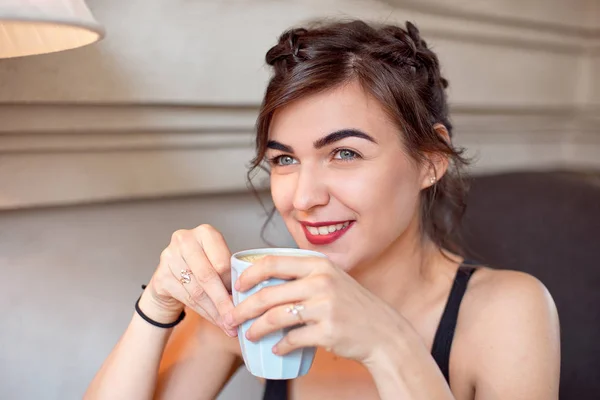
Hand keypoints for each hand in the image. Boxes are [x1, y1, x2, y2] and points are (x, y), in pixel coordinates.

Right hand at [140, 224, 236, 335]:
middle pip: (208, 277)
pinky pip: (186, 299)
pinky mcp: (161, 276)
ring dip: (214, 311)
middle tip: (235, 318)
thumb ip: (230, 272)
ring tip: (228, 324)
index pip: (222, 262)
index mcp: (205, 233)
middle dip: (224, 302)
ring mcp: (169, 257)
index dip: (233, 284)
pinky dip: (203, 312)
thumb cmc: (201, 266)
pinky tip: (214, 319)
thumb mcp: (217, 261)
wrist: (171, 275)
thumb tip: (248, 297)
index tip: (244, 301)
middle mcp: (185, 240)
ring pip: (197, 291)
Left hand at [224, 255, 404, 361]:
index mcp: (319, 265)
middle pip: (267, 293)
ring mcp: (324, 307)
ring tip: (248, 335)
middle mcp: (321, 281)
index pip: (273, 262)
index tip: (237, 287)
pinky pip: (292, 339)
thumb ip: (305, 276)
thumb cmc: (354, 306)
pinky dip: (279, 346)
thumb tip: (265, 280)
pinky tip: (276, 349)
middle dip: (242, 308)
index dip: (249, 274)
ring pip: (275, 317)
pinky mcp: (327, 331)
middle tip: (231, 319)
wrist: (383, 332)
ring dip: (255, 329)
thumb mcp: (332, 280)